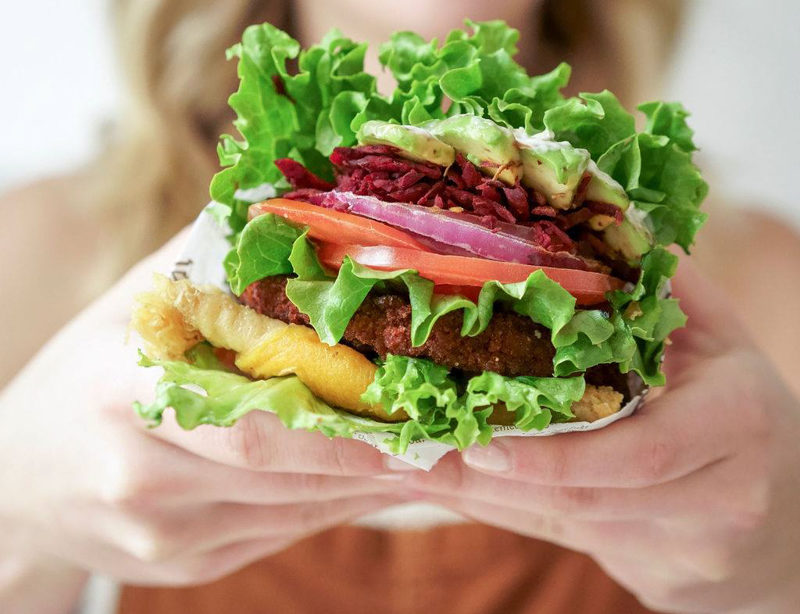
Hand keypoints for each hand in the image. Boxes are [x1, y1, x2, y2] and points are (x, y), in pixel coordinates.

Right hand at [0, 230, 400, 612]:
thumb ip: (212, 260)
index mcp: (128, 395)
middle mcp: (144, 476)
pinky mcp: (185, 564)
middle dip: (381, 456)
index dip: (349, 422)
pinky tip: (367, 477)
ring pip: (299, 508)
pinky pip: (281, 532)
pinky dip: (332, 502)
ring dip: (369, 481)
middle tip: (458, 442)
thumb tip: (295, 209)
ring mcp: (164, 534)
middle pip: (291, 469)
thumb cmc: (86, 375)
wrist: (18, 479)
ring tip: (431, 456)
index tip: (423, 414)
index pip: (260, 418)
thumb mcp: (134, 307)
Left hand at [407, 259, 799, 613]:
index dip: (558, 456)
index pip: (644, 451)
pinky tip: (456, 489)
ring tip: (416, 470)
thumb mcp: (723, 346)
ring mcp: (687, 546)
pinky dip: (506, 513)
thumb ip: (670, 293)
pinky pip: (564, 541)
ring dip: (486, 498)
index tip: (482, 442)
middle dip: (492, 481)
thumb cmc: (745, 414)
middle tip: (413, 453)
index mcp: (737, 422)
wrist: (791, 523)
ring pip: (564, 526)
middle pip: (587, 498)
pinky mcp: (660, 574)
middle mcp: (718, 495)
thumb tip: (607, 229)